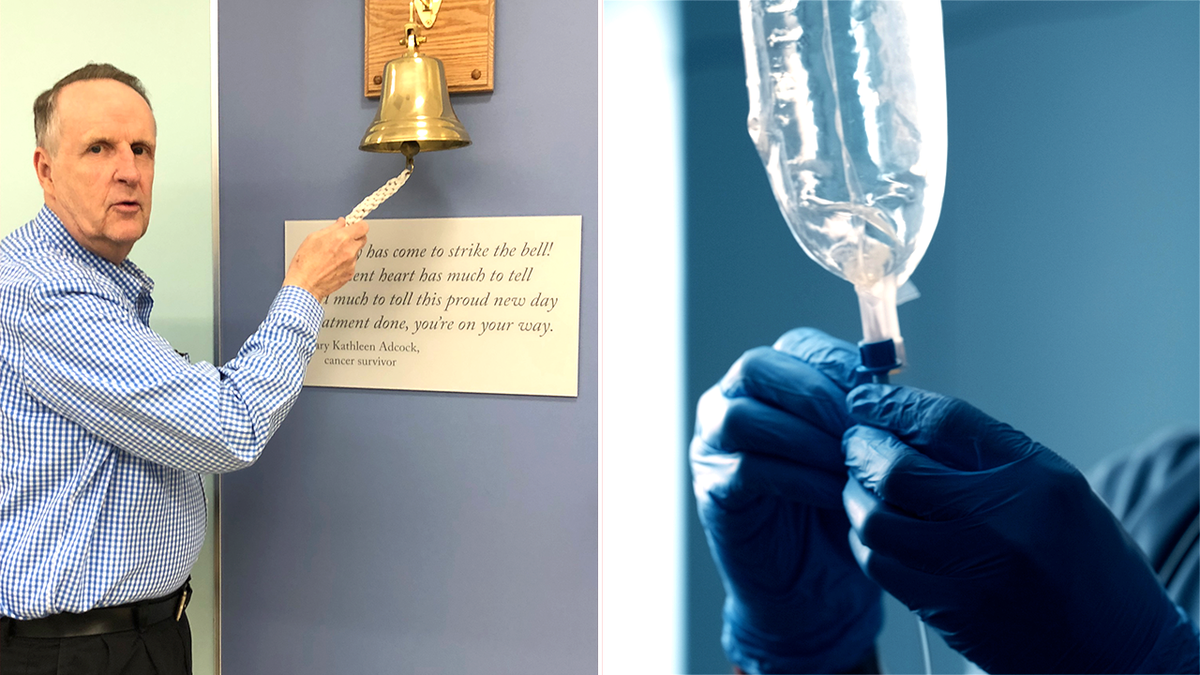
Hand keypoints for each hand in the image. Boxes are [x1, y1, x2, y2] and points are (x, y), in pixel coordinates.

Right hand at [283, 218, 368, 300]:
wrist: (304, 286)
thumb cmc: (305, 263)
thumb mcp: (313, 238)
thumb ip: (331, 228)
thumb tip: (341, 223)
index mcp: (341, 238)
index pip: (363, 226)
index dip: (358, 225)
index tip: (353, 225)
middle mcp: (349, 250)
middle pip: (363, 238)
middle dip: (355, 237)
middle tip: (343, 239)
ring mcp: (351, 263)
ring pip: (356, 252)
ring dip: (348, 251)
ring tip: (331, 255)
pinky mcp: (350, 274)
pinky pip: (352, 264)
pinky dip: (345, 263)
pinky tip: (332, 265)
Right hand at [691, 328, 880, 673]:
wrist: (818, 587)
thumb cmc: (842, 511)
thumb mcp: (862, 452)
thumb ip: (866, 412)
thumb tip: (886, 380)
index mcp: (772, 382)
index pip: (795, 346)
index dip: (836, 362)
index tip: (879, 391)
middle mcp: (732, 402)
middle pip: (756, 369)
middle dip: (814, 394)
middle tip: (859, 428)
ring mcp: (715, 445)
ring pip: (743, 417)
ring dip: (804, 437)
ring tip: (848, 465)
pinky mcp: (715, 490)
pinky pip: (748, 470)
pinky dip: (798, 478)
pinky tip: (835, 494)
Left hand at [842, 384, 1199, 673]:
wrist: (1115, 648)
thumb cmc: (1082, 560)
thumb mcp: (1054, 487)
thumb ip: (983, 453)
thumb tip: (904, 419)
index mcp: (1036, 481)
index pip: (945, 423)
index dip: (894, 405)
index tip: (865, 398)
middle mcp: (1004, 526)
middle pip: (898, 471)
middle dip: (862, 450)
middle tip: (855, 442)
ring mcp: (973, 574)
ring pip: (877, 522)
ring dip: (856, 496)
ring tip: (861, 485)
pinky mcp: (949, 613)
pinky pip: (881, 567)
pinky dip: (866, 541)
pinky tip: (874, 530)